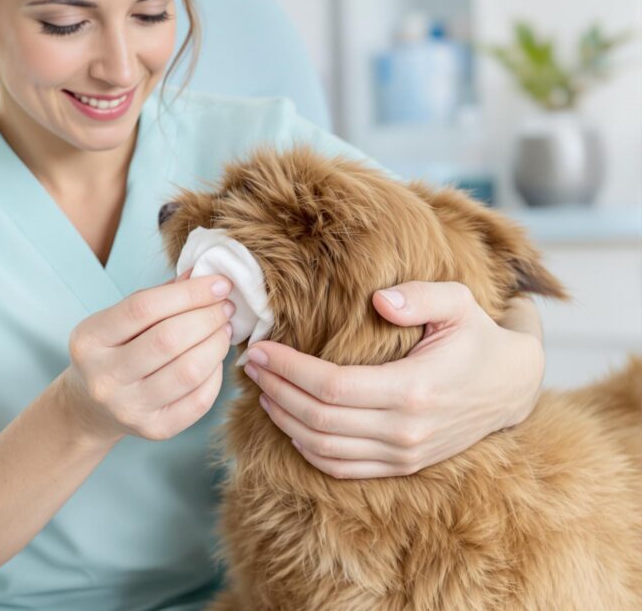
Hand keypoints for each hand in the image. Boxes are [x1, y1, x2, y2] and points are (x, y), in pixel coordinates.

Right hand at [61, 267, 236, 443]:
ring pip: (189, 371)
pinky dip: (216, 374)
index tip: (219, 283)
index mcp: (89, 339)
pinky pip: (199, 400)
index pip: (144, 308)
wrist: (90, 407)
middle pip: (169, 340)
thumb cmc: (113, 351)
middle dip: (208, 317)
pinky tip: (215, 359)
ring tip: (224, 329)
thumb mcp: (119, 320)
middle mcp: (104, 377)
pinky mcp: (154, 430)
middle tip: (226, 307)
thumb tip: (204, 273)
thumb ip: (159, 296)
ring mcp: (128, 408)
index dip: (188, 293)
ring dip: (217, 344)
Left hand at [241, 281, 544, 478]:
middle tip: (252, 365)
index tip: (261, 348)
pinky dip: (307, 449)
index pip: (331, 386)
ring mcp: (403, 454)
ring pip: (323, 448)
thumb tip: (380, 301)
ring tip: (263, 390)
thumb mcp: (459, 303)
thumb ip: (421, 296)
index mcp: (413, 390)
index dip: (289, 369)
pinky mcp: (402, 466)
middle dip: (276, 390)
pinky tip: (288, 422)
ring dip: (284, 420)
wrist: (510, 387)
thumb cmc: (476, 337)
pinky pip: (341, 467)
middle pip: (318, 419)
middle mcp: (405, 430)